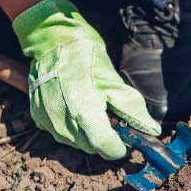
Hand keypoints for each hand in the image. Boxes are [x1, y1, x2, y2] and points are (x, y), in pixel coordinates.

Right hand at [12, 0, 160, 158]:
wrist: (53, 42)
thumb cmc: (87, 59)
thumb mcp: (116, 83)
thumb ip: (134, 111)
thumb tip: (152, 131)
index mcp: (83, 112)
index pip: (105, 147)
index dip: (119, 147)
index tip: (127, 140)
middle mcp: (62, 122)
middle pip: (92, 148)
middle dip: (105, 138)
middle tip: (111, 117)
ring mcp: (47, 121)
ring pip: (77, 144)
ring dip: (89, 134)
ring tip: (93, 109)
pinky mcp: (38, 117)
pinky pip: (62, 134)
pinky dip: (73, 128)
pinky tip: (76, 109)